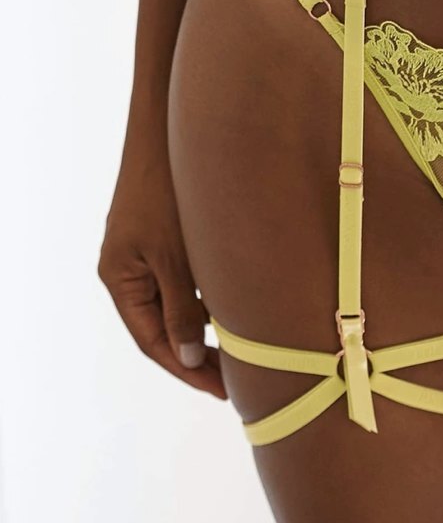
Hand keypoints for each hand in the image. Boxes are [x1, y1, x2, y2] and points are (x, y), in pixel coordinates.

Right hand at [99, 133, 224, 400]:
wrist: (167, 131)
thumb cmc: (166, 190)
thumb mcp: (175, 258)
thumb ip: (181, 310)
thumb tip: (189, 357)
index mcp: (119, 279)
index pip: (151, 341)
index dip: (185, 369)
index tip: (220, 391)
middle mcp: (127, 270)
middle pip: (161, 328)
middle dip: (197, 356)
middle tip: (236, 382)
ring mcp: (144, 254)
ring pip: (175, 305)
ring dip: (205, 329)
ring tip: (242, 354)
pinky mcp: (163, 237)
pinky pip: (183, 281)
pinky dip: (206, 299)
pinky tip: (235, 310)